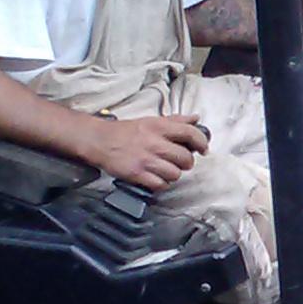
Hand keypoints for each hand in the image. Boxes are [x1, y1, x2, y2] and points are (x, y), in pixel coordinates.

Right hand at [87, 114, 207, 190]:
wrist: (98, 140)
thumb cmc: (126, 131)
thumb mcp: (151, 120)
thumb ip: (175, 120)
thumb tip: (196, 118)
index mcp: (159, 127)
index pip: (190, 133)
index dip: (201, 142)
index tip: (203, 149)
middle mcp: (154, 142)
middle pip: (185, 159)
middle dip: (185, 163)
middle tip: (178, 161)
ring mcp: (145, 159)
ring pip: (175, 174)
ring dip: (172, 174)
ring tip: (164, 169)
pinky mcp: (137, 173)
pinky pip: (160, 185)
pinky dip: (161, 184)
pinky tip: (155, 178)